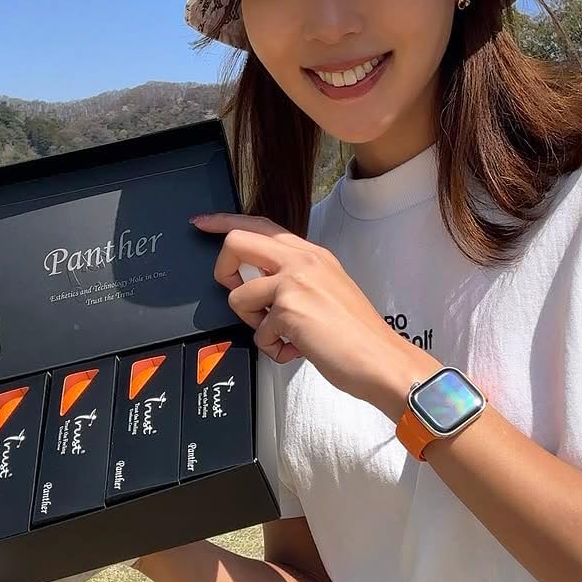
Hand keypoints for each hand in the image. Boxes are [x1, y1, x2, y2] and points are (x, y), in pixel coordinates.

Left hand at [190, 213, 439, 419]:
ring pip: (238, 294)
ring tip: (281, 335)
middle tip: (237, 294)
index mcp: (311, 254)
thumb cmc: (357, 334)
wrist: (380, 358)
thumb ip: (295, 280)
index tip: (201, 223)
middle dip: (223, 271)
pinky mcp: (289, 308)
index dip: (224, 222)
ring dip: (253, 323)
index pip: (260, 225)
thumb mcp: (328, 289)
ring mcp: (295, 281)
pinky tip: (297, 350)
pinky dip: (273, 349)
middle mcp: (302, 260)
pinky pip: (257, 331)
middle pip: (236, 241)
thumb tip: (262, 291)